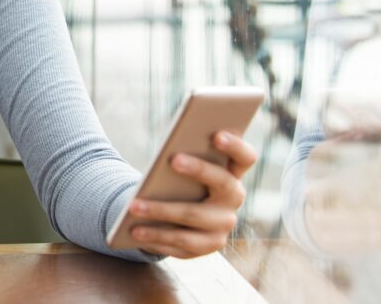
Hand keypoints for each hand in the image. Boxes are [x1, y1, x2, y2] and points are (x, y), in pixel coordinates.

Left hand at [128, 131, 257, 258]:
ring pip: (193, 216)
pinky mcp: (207, 246)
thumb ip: (182, 156)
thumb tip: (168, 152)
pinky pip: (181, 242)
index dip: (235, 145)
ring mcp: (223, 225)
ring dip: (162, 210)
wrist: (177, 217)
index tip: (217, 134)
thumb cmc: (178, 179)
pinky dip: (156, 235)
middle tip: (173, 159)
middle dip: (199, 169)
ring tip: (134, 206)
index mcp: (232, 173)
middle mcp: (234, 199)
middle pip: (223, 182)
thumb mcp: (182, 167)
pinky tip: (135, 230)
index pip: (245, 157)